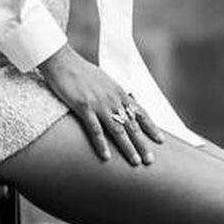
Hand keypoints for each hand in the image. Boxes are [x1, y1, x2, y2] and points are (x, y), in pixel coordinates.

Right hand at [38, 44, 163, 164]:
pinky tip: (106, 156)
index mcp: (119, 92)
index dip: (151, 127)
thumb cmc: (81, 71)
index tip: (160, 140)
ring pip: (118, 130)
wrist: (63, 62)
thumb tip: (123, 100)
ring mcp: (99, 104)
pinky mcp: (84, 107)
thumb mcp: (104, 80)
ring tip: (135, 161)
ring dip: (127, 147)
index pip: (140, 112)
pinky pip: (95, 130)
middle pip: (132, 125)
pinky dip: (101, 144)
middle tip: (150, 160)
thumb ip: (114, 92)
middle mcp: (113, 99)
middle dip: (142, 143)